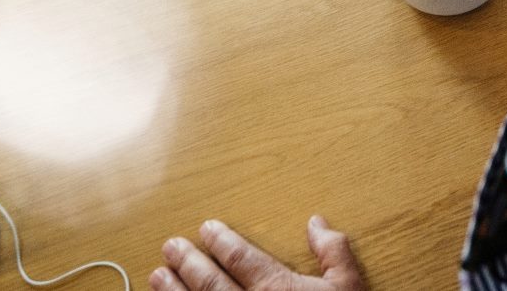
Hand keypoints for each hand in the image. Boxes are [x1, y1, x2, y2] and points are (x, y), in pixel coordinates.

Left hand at [151, 216, 364, 290]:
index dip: (221, 241)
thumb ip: (333, 251)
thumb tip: (315, 223)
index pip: (241, 259)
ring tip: (157, 276)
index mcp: (277, 290)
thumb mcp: (348, 286)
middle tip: (170, 246)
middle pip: (210, 283)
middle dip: (188, 262)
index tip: (206, 229)